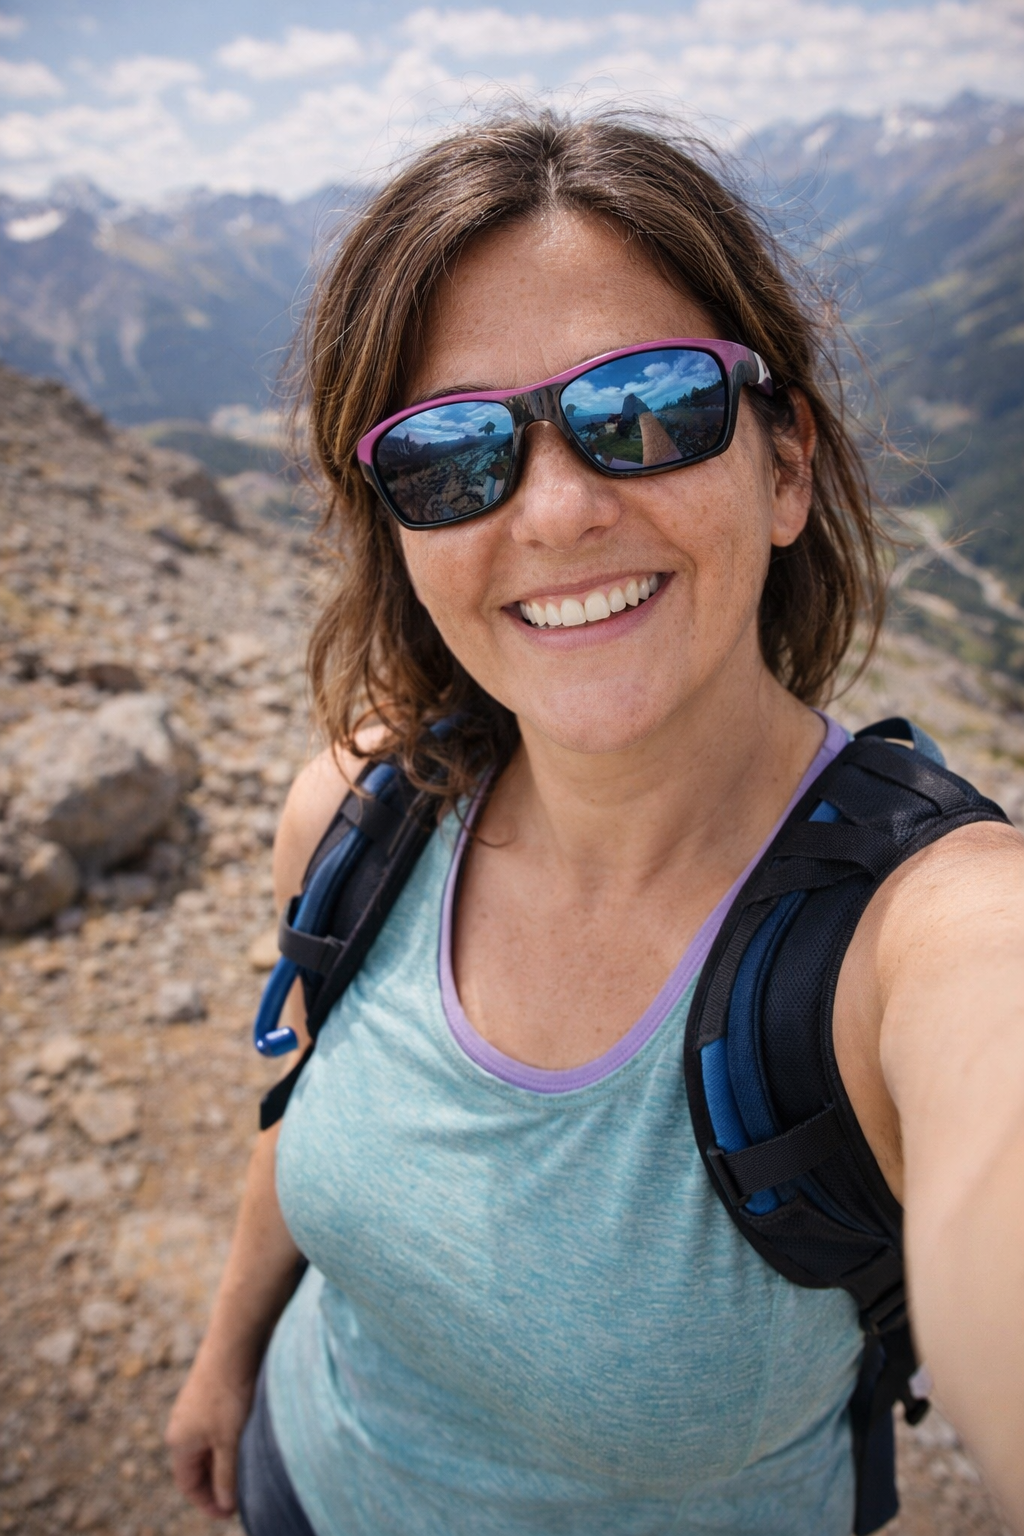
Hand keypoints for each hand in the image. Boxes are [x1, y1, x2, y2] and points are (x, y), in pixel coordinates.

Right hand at [166, 1346, 257, 1518]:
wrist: (235, 1342)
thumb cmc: (230, 1393)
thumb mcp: (230, 1441)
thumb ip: (227, 1475)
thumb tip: (225, 1504)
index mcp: (179, 1442)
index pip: (188, 1484)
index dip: (208, 1503)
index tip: (230, 1513)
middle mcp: (181, 1425)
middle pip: (197, 1466)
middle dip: (217, 1482)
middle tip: (242, 1494)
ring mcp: (194, 1407)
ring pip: (208, 1445)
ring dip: (225, 1460)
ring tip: (248, 1469)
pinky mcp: (209, 1392)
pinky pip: (215, 1426)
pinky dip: (228, 1439)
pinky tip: (248, 1437)